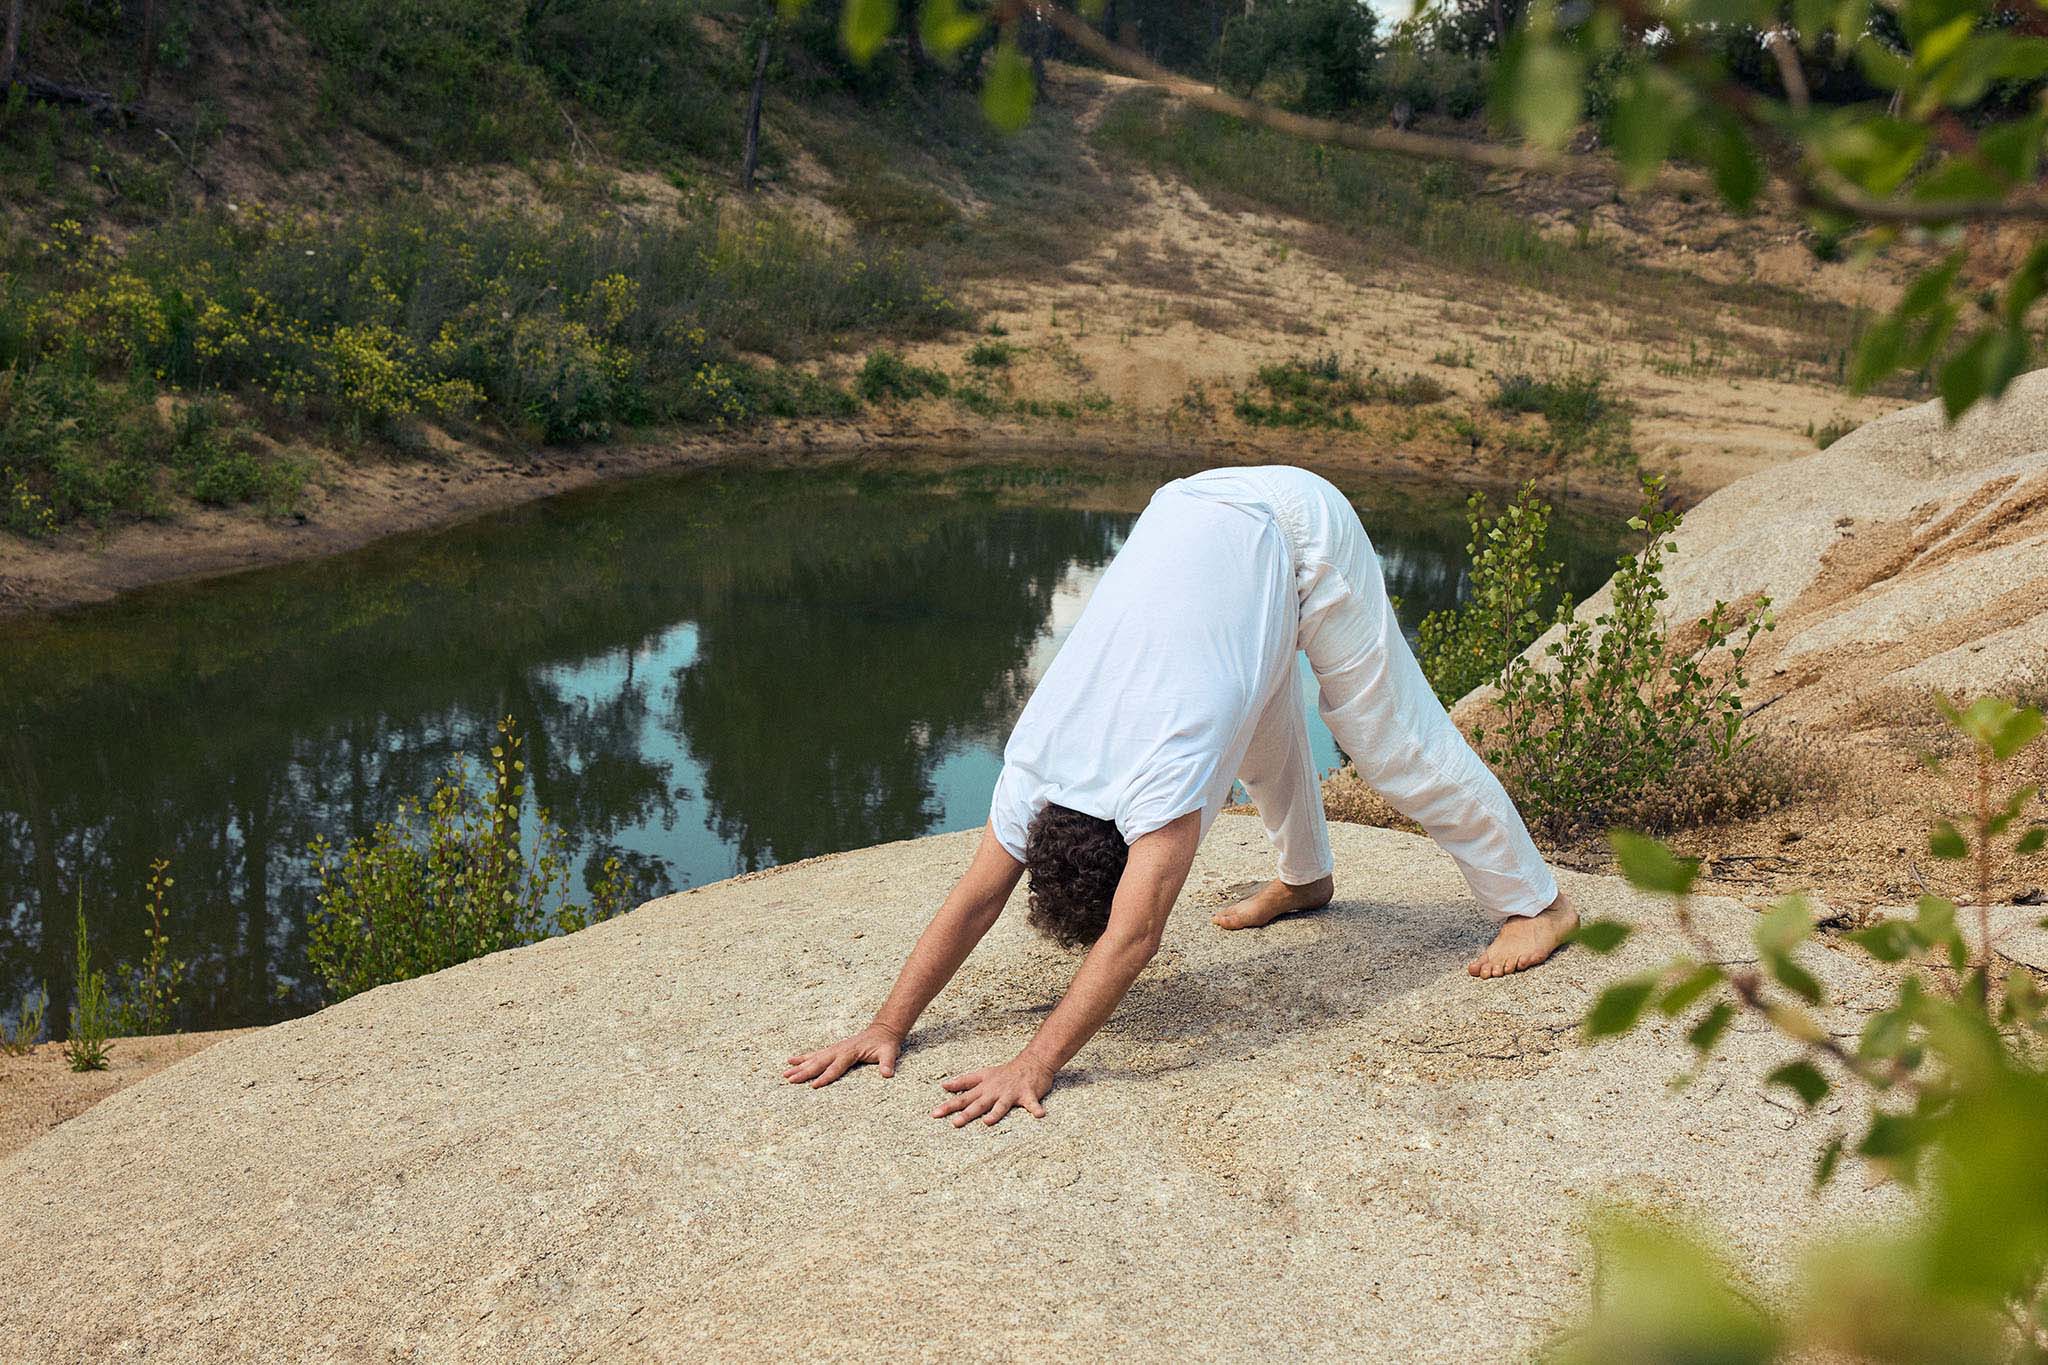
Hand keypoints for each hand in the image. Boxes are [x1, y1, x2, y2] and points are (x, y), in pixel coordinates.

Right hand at [783, 1023, 902, 1088]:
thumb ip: (887, 1063)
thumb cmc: (885, 1044)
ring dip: (799, 1066)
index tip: (813, 1085)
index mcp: (850, 1052)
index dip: (825, 1077)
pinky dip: (802, 1058)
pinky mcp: (833, 1049)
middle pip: (819, 1063)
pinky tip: (791, 1061)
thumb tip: (887, 1074)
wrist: (883, 1030)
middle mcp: (839, 1050)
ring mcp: (834, 1049)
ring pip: (813, 1058)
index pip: (836, 1067)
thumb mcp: (890, 1053)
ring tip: (785, 1073)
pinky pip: (815, 1054)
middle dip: (804, 1072)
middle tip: (790, 1080)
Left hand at [932, 1054, 1054, 1127]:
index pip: (963, 1096)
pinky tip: (1039, 1115)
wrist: (1032, 1062)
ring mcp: (1011, 1092)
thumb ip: (964, 1081)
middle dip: (966, 1113)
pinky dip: (1036, 1109)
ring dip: (995, 1113)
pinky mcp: (1028, 1094)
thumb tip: (944, 1086)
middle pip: (978, 1103)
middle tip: (954, 1123)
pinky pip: (1032, 1104)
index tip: (934, 1114)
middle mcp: (995, 1090)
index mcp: (984, 1086)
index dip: (949, 1105)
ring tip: (987, 1122)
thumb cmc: (1006, 1072)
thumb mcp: (983, 1074)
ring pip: (1001, 1105)